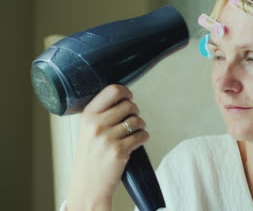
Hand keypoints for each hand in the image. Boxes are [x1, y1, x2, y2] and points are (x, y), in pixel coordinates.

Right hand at [67, 84, 148, 210]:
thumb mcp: (86, 129)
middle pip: (128, 105)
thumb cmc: (89, 156)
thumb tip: (121, 95)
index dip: (125, 91)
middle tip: (132, 118)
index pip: (112, 90)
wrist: (88, 184)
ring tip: (135, 131)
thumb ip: (100, 113)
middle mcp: (96, 125)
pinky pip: (142, 135)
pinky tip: (137, 141)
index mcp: (88, 116)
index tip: (128, 96)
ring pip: (137, 120)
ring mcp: (108, 138)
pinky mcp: (119, 151)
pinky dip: (143, 137)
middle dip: (135, 111)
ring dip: (140, 125)